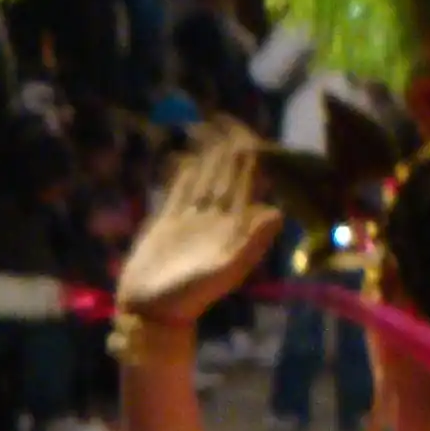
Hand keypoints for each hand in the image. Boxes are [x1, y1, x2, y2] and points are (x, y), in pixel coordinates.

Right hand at [118, 131, 283, 327]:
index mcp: (234, 228)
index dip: (252, 161)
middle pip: (227, 178)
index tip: (256, 136)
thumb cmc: (190, 295)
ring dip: (209, 157)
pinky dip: (184, 175)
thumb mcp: (225, 270)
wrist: (152, 310)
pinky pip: (179, 192)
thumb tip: (277, 213)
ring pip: (204, 181)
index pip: (247, 186)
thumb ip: (252, 244)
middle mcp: (217, 221)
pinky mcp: (168, 223)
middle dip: (230, 150)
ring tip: (212, 130)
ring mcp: (192, 221)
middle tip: (232, 120)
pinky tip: (187, 158)